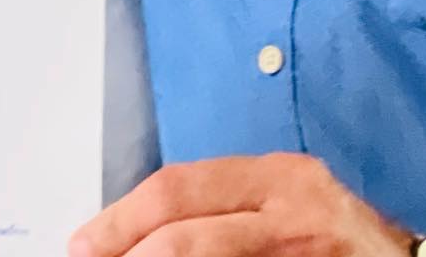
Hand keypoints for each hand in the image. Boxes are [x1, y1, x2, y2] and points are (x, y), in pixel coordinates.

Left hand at [70, 155, 414, 256]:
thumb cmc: (339, 237)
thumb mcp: (286, 200)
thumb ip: (227, 207)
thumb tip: (144, 231)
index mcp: (276, 176)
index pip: (180, 188)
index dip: (123, 218)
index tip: (86, 242)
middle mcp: (289, 210)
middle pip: (187, 233)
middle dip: (129, 252)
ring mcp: (301, 255)